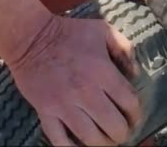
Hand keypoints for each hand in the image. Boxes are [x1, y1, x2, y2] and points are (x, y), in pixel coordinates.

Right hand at [8, 13, 141, 145]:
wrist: (30, 38)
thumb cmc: (69, 32)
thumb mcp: (103, 30)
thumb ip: (125, 49)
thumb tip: (136, 74)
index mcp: (102, 71)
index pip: (129, 103)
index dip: (136, 114)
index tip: (134, 117)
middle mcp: (85, 91)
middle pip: (113, 125)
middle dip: (122, 133)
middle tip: (122, 132)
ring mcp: (64, 104)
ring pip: (90, 137)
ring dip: (103, 144)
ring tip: (106, 141)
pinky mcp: (46, 111)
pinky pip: (59, 139)